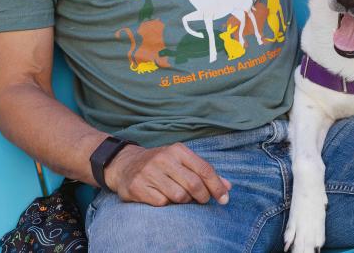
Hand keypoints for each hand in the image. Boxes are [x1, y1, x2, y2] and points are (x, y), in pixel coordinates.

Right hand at [104, 142, 231, 206]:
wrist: (125, 164)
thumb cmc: (161, 165)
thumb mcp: (182, 162)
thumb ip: (204, 173)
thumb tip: (228, 187)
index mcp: (178, 150)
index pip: (204, 169)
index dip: (217, 186)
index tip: (224, 199)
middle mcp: (163, 158)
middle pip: (193, 184)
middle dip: (202, 197)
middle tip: (202, 201)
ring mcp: (149, 172)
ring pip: (178, 196)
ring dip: (183, 201)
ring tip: (180, 196)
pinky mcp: (137, 186)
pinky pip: (161, 203)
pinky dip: (166, 204)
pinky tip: (162, 197)